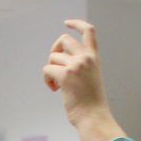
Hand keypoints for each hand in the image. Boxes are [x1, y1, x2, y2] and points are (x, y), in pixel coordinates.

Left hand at [42, 19, 126, 140]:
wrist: (93, 117)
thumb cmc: (91, 103)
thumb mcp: (91, 78)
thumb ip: (81, 66)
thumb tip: (61, 61)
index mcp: (94, 58)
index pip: (88, 31)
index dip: (76, 24)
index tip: (67, 23)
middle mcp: (85, 58)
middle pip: (64, 40)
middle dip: (54, 50)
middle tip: (54, 66)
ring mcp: (75, 65)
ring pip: (53, 57)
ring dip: (50, 70)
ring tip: (57, 84)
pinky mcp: (65, 75)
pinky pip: (47, 69)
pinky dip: (46, 79)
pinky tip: (54, 89)